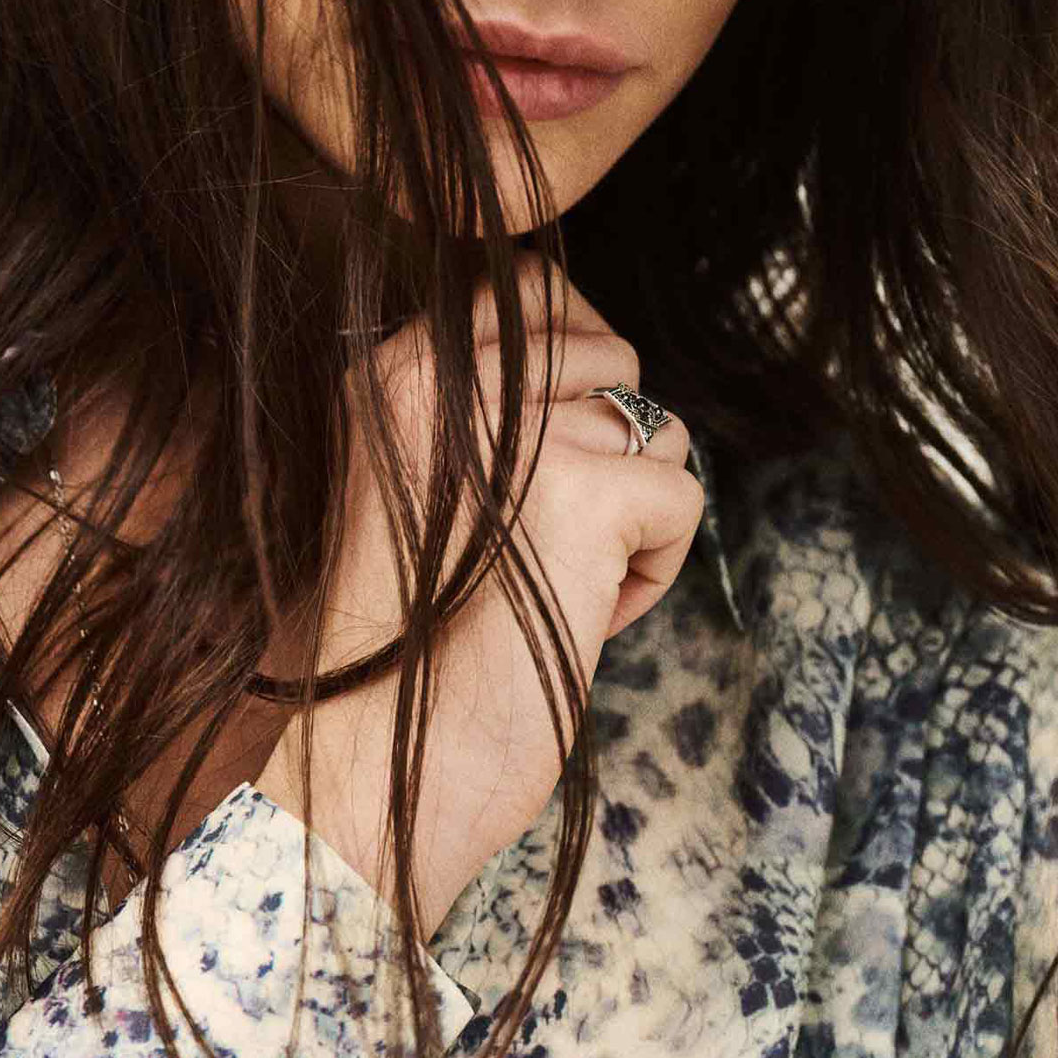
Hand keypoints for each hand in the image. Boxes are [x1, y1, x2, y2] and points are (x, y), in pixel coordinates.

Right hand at [254, 253, 701, 933]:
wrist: (375, 768)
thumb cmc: (394, 656)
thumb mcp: (413, 492)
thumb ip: (476, 413)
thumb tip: (596, 360)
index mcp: (393, 369)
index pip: (534, 289)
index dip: (573, 372)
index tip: (538, 472)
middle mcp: (449, 375)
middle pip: (614, 354)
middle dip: (606, 453)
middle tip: (537, 552)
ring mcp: (519, 429)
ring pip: (659, 426)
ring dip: (630, 518)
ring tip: (550, 590)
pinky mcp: (588, 493)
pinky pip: (682, 496)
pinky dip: (651, 574)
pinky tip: (581, 622)